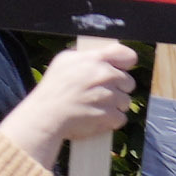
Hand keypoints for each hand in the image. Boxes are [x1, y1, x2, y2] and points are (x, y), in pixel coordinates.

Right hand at [15, 39, 140, 155]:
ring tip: (95, 105)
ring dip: (115, 105)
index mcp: (95, 60)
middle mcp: (105, 76)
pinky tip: (96, 116)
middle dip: (118, 87)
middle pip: (129, 82)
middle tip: (101, 92)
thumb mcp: (63, 60)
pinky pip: (121, 118)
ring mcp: (110, 97)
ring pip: (126, 101)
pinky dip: (111, 120)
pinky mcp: (111, 116)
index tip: (120, 68)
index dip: (126, 62)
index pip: (127, 55)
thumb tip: (97, 55)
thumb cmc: (53, 88)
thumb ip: (85, 56)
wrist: (47, 115)